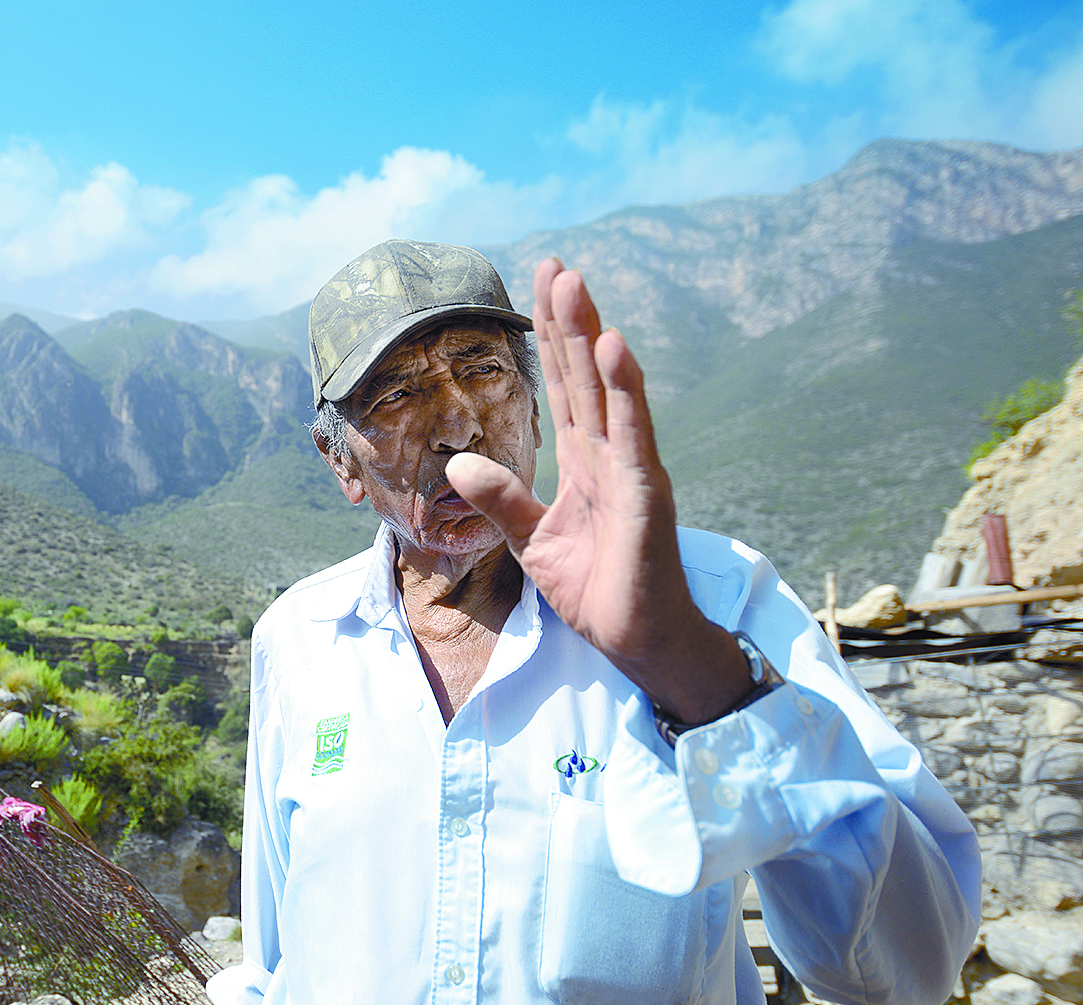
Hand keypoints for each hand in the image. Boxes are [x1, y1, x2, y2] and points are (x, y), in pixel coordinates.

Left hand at [446, 258, 749, 723]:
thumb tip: (458, 463)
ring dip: (591, 334)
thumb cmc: (597, 590)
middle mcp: (610, 453)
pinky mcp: (646, 492)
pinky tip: (614, 346)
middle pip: (584, 374)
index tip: (537, 287)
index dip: (551, 338)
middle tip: (555, 263)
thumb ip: (500, 499)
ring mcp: (632, 468)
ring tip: (575, 283)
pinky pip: (633, 432)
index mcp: (584, 461)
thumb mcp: (532, 540)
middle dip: (568, 319)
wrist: (637, 640)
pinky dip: (624, 389)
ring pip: (608, 388)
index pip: (563, 387)